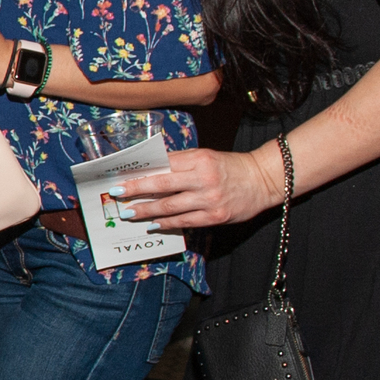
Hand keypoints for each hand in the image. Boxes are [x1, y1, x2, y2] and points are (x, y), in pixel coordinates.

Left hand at [111, 147, 281, 229]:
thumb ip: (180, 161)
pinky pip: (184, 221)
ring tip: (129, 213)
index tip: (120, 177)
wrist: (263, 180)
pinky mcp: (215, 216)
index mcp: (199, 159)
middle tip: (116, 195)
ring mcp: (209, 199)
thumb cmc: (229, 166)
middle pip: (162, 186)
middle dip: (135, 191)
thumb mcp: (206, 155)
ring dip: (146, 211)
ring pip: (170, 207)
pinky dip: (166, 223)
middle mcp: (203, 178)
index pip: (162, 166)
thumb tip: (150, 167)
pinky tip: (152, 224)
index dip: (140, 173)